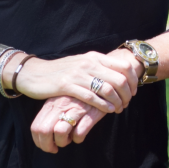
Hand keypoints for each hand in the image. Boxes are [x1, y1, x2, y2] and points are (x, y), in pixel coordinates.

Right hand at [28, 49, 143, 152]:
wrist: (35, 72)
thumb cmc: (61, 70)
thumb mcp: (82, 63)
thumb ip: (98, 67)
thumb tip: (118, 75)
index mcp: (95, 57)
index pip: (122, 66)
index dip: (132, 80)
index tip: (134, 91)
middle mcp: (89, 63)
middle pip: (119, 79)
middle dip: (127, 94)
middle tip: (126, 104)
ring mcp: (78, 73)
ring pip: (107, 89)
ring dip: (116, 102)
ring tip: (118, 109)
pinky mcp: (67, 85)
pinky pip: (90, 97)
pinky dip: (102, 105)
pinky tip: (107, 111)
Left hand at [31, 96, 104, 153]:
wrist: (103, 84)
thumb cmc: (79, 94)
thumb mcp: (62, 98)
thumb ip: (51, 110)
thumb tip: (41, 132)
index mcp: (52, 101)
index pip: (36, 126)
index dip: (39, 141)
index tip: (46, 145)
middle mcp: (62, 104)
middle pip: (45, 131)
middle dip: (48, 145)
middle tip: (55, 148)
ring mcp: (76, 108)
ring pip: (60, 132)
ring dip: (62, 142)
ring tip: (68, 139)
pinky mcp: (91, 113)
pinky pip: (79, 134)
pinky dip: (78, 139)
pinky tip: (80, 134)